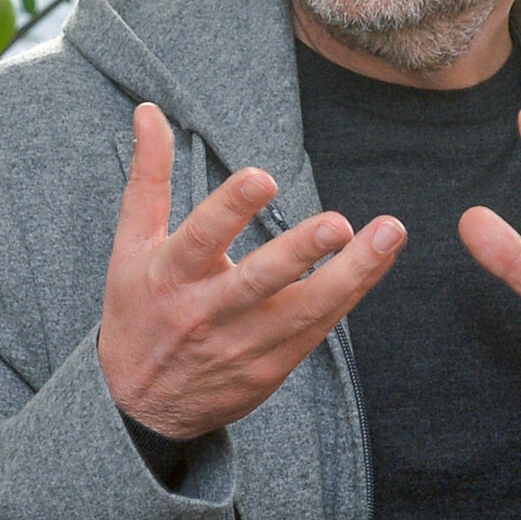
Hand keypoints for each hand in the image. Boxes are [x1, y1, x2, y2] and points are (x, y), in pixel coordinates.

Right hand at [99, 103, 405, 439]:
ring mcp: (243, 345)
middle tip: (340, 223)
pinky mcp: (271, 368)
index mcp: (170, 276)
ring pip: (303, 310)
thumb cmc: (138, 311)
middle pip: (258, 282)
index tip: (263, 178)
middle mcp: (207, 312)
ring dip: (352, 274)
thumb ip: (149, 178)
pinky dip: (351, 295)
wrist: (140, 406)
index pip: (201, 238)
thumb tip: (150, 113)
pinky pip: (319, 329)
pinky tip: (380, 262)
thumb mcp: (130, 246)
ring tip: (389, 234)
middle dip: (300, 252)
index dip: (230, 208)